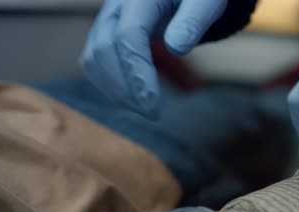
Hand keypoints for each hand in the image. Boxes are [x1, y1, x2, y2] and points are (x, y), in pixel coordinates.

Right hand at [80, 0, 226, 115]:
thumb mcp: (205, 3)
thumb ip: (193, 20)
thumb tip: (175, 47)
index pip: (128, 35)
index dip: (137, 72)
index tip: (153, 103)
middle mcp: (117, 6)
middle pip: (103, 49)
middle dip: (124, 87)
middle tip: (151, 114)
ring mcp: (108, 20)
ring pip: (93, 58)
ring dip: (114, 89)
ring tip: (144, 110)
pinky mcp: (107, 34)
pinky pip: (96, 61)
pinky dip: (109, 84)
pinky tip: (133, 99)